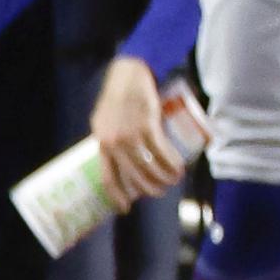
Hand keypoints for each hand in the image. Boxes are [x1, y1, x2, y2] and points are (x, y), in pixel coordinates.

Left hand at [92, 56, 186, 201]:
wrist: (130, 72)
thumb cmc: (119, 97)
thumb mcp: (106, 120)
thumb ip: (112, 138)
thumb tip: (124, 161)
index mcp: (101, 142)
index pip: (107, 176)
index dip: (116, 195)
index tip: (125, 208)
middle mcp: (113, 141)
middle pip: (133, 176)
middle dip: (150, 188)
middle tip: (160, 191)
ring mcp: (130, 133)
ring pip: (149, 166)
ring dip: (164, 178)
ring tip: (174, 180)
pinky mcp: (147, 124)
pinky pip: (161, 152)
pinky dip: (171, 164)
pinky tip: (179, 169)